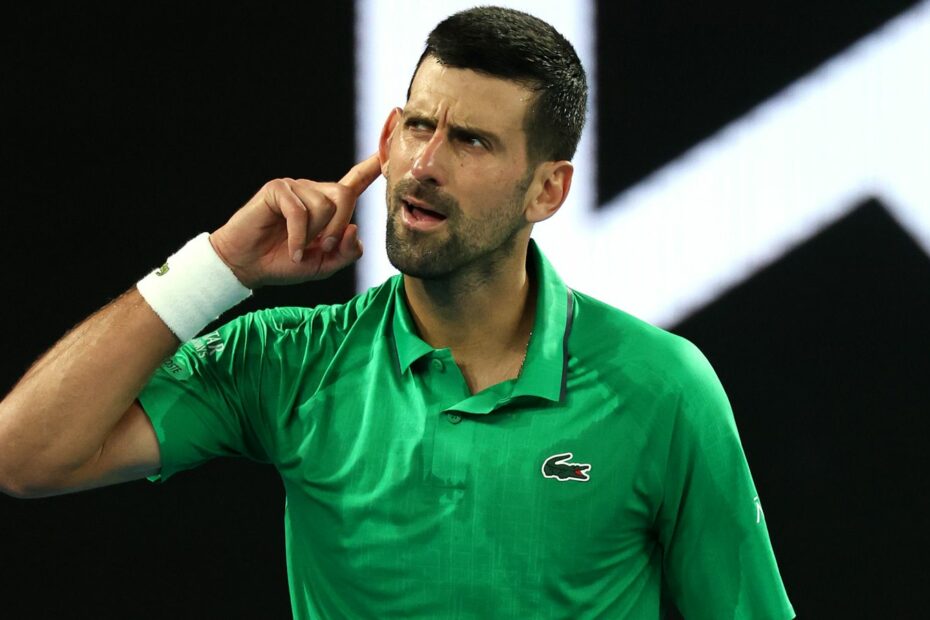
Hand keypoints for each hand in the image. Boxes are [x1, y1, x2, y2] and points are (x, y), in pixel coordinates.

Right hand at [209, 154, 381, 288]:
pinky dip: (298, 238)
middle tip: (323, 248)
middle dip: (338, 226)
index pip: (356, 179)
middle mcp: (313, 190)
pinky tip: (292, 250)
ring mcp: (294, 187)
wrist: (248, 266)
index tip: (391, 140)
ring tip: (299, 247)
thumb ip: (347, 252)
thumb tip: (355, 229)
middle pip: (345, 194)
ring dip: (313, 235)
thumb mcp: (324, 265)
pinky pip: (299, 212)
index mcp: (328, 204)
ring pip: (324, 206)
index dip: (374, 164)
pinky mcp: (276, 189)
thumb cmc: (284, 263)